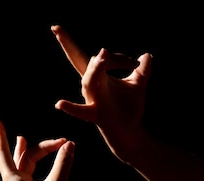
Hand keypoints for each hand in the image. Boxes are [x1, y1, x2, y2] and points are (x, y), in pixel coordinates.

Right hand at [51, 25, 152, 162]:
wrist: (131, 130)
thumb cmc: (129, 108)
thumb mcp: (138, 84)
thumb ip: (142, 70)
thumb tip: (147, 56)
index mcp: (99, 76)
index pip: (98, 57)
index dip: (118, 57)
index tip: (136, 64)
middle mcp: (91, 85)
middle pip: (79, 61)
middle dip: (67, 44)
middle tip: (56, 28)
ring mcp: (92, 99)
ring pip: (88, 80)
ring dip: (96, 68)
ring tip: (104, 56)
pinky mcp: (96, 114)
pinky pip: (81, 111)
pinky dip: (70, 108)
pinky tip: (59, 104)